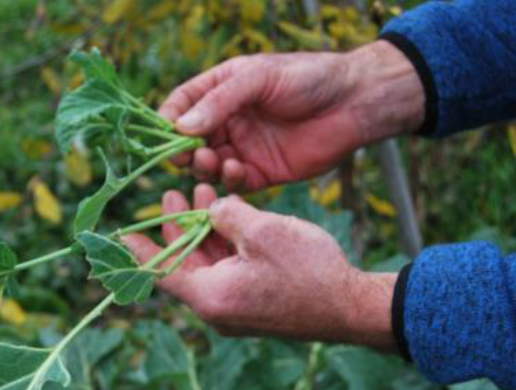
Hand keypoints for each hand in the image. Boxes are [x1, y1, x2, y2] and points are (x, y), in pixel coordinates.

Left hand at [124, 186, 398, 350]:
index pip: (158, 272)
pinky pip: (226, 273)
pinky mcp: (252, 306)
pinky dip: (223, 246)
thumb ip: (226, 215)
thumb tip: (212, 209)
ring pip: (206, 266)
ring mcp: (234, 311)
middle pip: (182, 266)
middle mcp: (215, 310)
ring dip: (202, 232)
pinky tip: (228, 216)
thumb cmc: (307, 270)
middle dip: (176, 228)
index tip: (116, 233)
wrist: (350, 308)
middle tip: (171, 194)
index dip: (137, 249)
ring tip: (201, 194)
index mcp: (209, 296)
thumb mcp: (261, 230)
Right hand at [160, 41, 423, 190]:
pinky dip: (228, 182)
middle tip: (188, 155)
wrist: (354, 103)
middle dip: (183, 150)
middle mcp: (227, 121)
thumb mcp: (258, 78)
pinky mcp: (260, 174)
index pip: (180, 105)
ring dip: (204, 167)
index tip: (162, 134)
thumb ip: (219, 102)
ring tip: (213, 161)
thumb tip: (180, 127)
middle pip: (188, 141)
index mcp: (221, 90)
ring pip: (207, 166)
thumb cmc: (307, 78)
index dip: (167, 120)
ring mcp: (242, 148)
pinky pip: (233, 185)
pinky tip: (236, 170)